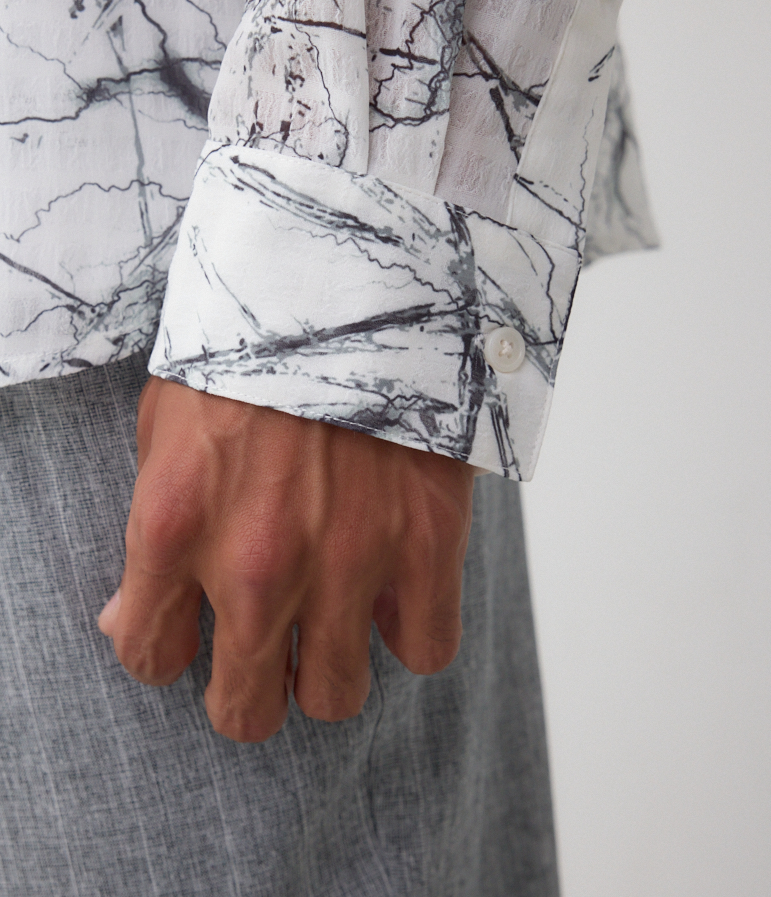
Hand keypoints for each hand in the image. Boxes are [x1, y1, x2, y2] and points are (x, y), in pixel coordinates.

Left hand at [98, 377, 474, 741]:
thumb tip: (131, 617)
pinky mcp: (426, 542)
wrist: (351, 275)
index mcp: (176, 525)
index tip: (186, 635)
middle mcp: (257, 562)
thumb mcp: (168, 423)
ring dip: (328, 669)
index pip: (150, 656)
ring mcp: (347, 559)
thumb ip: (151, 533)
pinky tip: (396, 590)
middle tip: (264, 655)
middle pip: (246, 707)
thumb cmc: (253, 342)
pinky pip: (426, 649)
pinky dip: (412, 629)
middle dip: (247, 692)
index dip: (166, 651)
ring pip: (335, 696)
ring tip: (332, 622)